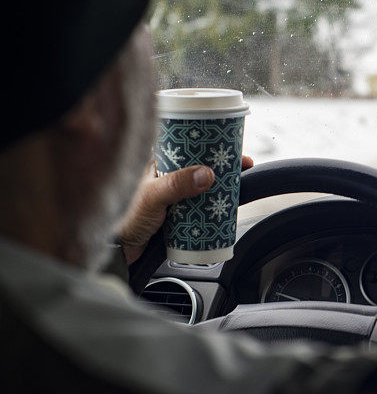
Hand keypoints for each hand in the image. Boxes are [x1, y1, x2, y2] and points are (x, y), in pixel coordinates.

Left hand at [116, 156, 254, 264]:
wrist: (118, 252)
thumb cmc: (125, 219)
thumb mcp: (153, 196)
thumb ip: (177, 185)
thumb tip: (207, 174)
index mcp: (156, 162)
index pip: (187, 144)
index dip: (209, 142)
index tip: (230, 144)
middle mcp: (165, 176)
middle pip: (199, 164)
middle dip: (222, 164)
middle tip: (241, 165)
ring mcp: (172, 194)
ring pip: (202, 185)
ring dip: (220, 185)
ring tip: (238, 184)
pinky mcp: (178, 212)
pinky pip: (201, 204)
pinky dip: (214, 203)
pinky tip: (225, 204)